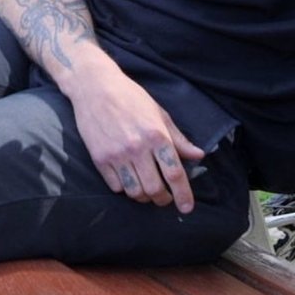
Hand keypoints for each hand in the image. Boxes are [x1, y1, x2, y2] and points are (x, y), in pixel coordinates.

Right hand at [67, 65, 204, 213]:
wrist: (95, 87)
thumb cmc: (131, 97)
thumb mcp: (159, 113)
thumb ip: (179, 138)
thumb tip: (199, 155)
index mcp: (156, 135)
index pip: (174, 173)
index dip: (183, 194)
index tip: (187, 207)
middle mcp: (137, 147)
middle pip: (155, 189)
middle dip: (163, 199)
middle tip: (165, 197)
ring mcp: (117, 154)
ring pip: (135, 192)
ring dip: (144, 197)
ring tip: (147, 191)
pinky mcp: (100, 159)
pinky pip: (116, 187)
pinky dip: (125, 189)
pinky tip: (129, 180)